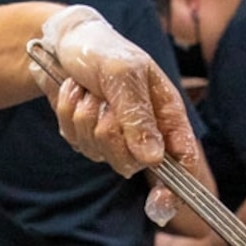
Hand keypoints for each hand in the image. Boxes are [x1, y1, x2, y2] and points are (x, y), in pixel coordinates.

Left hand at [35, 5, 207, 218]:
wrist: (63, 43)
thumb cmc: (103, 50)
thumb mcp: (123, 73)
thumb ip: (137, 115)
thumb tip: (152, 158)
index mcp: (165, 112)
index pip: (182, 158)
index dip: (177, 185)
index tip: (164, 202)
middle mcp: (144, 129)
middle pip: (132, 162)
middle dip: (111, 132)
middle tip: (105, 102)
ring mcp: (115, 136)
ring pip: (100, 153)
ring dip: (86, 117)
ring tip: (89, 90)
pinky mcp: (87, 137)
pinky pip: (77, 142)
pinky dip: (69, 115)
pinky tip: (74, 94)